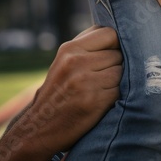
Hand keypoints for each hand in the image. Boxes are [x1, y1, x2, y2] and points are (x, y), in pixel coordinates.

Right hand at [23, 27, 122, 151]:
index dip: (115, 44)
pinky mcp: (95, 101)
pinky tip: (102, 101)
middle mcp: (76, 63)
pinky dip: (115, 96)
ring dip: (117, 81)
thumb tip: (115, 32)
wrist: (40, 128)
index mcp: (69, 49)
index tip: (112, 53)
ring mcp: (85, 82)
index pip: (109, 34)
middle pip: (117, 54)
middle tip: (103, 77)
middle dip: (115, 64)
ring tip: (101, 89)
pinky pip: (120, 90)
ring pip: (121, 72)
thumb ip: (86, 45)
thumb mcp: (64, 61)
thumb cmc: (58, 91)